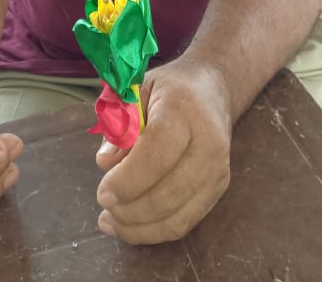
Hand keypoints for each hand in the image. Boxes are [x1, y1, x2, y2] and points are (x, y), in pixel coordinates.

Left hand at [94, 57, 231, 243]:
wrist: (212, 89)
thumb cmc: (168, 89)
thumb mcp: (137, 91)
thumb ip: (119, 124)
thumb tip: (104, 163)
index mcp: (183, 110)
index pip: (157, 153)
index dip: (128, 179)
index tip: (102, 192)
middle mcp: (208, 143)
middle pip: (169, 192)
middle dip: (130, 209)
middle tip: (104, 206)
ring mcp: (218, 170)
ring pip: (178, 216)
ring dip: (139, 227)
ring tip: (110, 221)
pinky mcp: (219, 189)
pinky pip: (185, 222)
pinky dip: (154, 232)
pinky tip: (130, 226)